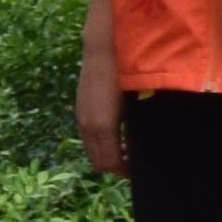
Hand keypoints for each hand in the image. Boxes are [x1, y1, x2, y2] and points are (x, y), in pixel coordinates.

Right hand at [74, 22, 128, 178]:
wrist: (103, 51)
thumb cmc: (125, 75)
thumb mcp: (134, 105)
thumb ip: (134, 130)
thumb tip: (137, 148)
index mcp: (103, 126)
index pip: (111, 164)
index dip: (126, 171)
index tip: (140, 168)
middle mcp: (88, 126)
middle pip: (99, 162)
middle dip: (117, 166)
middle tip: (135, 162)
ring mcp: (82, 118)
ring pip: (92, 151)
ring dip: (108, 155)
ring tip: (126, 148)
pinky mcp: (80, 111)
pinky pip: (88, 138)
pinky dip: (101, 143)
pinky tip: (115, 133)